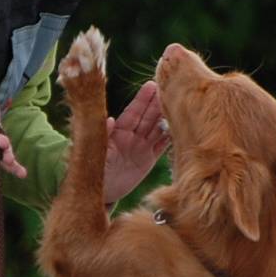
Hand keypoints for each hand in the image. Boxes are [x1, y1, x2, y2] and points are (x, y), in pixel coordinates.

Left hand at [102, 80, 169, 204]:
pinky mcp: (149, 159)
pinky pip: (162, 145)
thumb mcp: (97, 152)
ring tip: (180, 103)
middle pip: (148, 116)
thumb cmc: (93, 169)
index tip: (151, 85)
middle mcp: (132, 136)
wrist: (101, 191)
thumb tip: (109, 119)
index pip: (133, 111)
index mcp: (118, 131)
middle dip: (159, 102)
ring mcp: (141, 146)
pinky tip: (182, 127)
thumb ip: (104, 136)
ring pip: (158, 128)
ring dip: (168, 116)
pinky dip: (171, 136)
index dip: (142, 99)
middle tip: (171, 87)